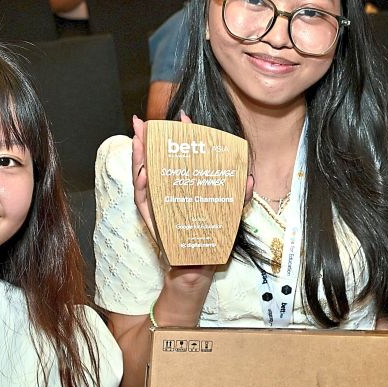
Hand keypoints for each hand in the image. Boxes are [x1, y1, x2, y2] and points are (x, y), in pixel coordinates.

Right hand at [131, 115, 253, 289]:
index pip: (178, 157)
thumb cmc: (210, 241)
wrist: (198, 270)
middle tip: (144, 122)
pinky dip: (142, 188)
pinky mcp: (151, 220)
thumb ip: (237, 196)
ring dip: (140, 159)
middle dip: (148, 140)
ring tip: (139, 141)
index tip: (181, 117)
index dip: (178, 137)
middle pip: (155, 161)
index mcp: (183, 187)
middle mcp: (166, 193)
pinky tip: (144, 175)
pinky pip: (143, 202)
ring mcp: (156, 205)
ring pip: (143, 177)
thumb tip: (248, 177)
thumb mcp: (229, 215)